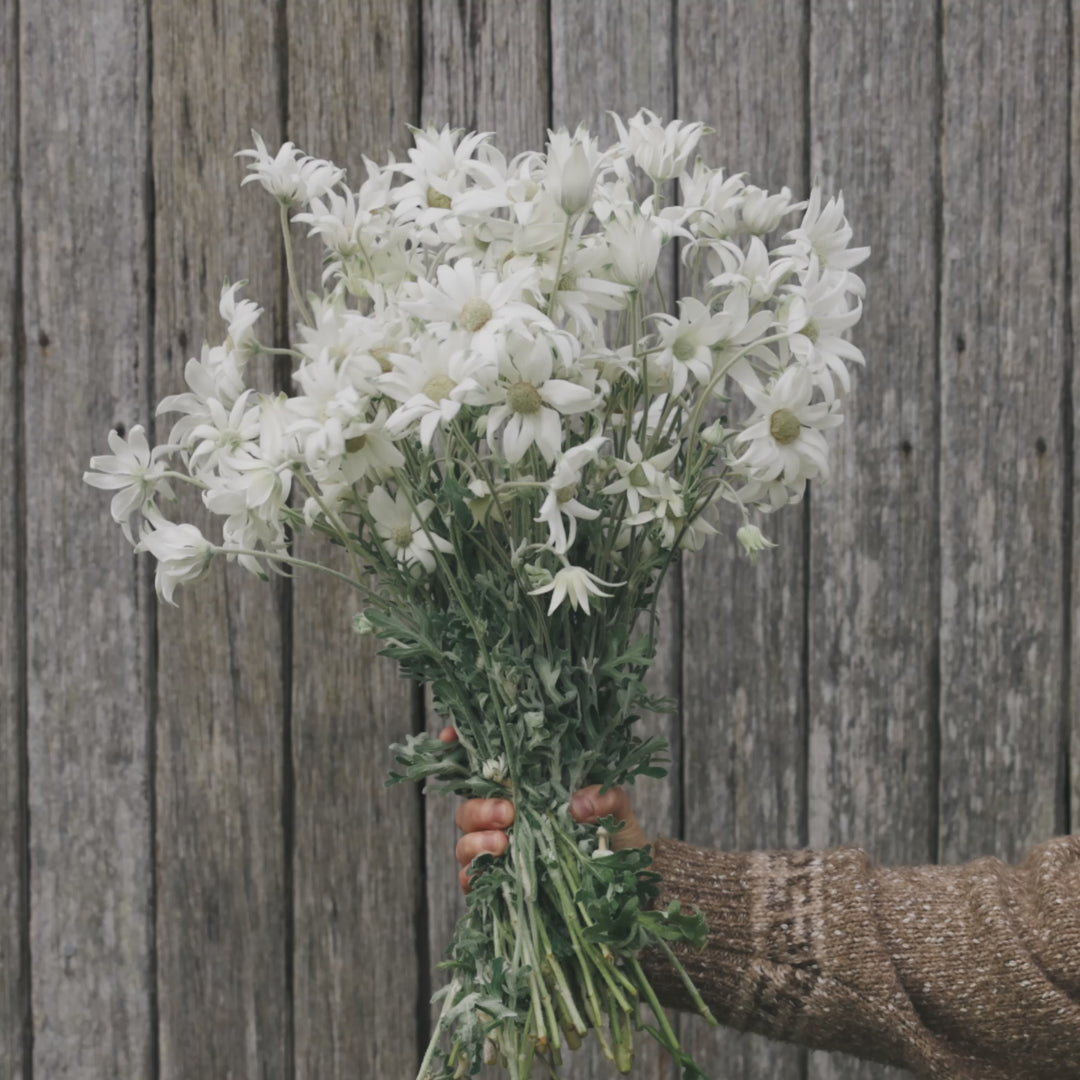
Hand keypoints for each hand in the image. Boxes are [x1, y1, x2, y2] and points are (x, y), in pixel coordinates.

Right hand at [440, 726, 648, 892]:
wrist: (631, 890)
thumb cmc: (618, 838)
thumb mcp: (619, 811)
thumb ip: (606, 799)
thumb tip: (577, 803)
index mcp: (528, 788)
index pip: (487, 764)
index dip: (460, 747)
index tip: (448, 738)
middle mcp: (508, 816)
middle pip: (468, 804)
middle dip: (479, 806)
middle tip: (507, 813)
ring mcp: (501, 851)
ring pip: (464, 840)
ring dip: (475, 840)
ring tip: (502, 843)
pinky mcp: (501, 886)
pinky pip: (472, 879)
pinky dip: (474, 875)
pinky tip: (491, 873)